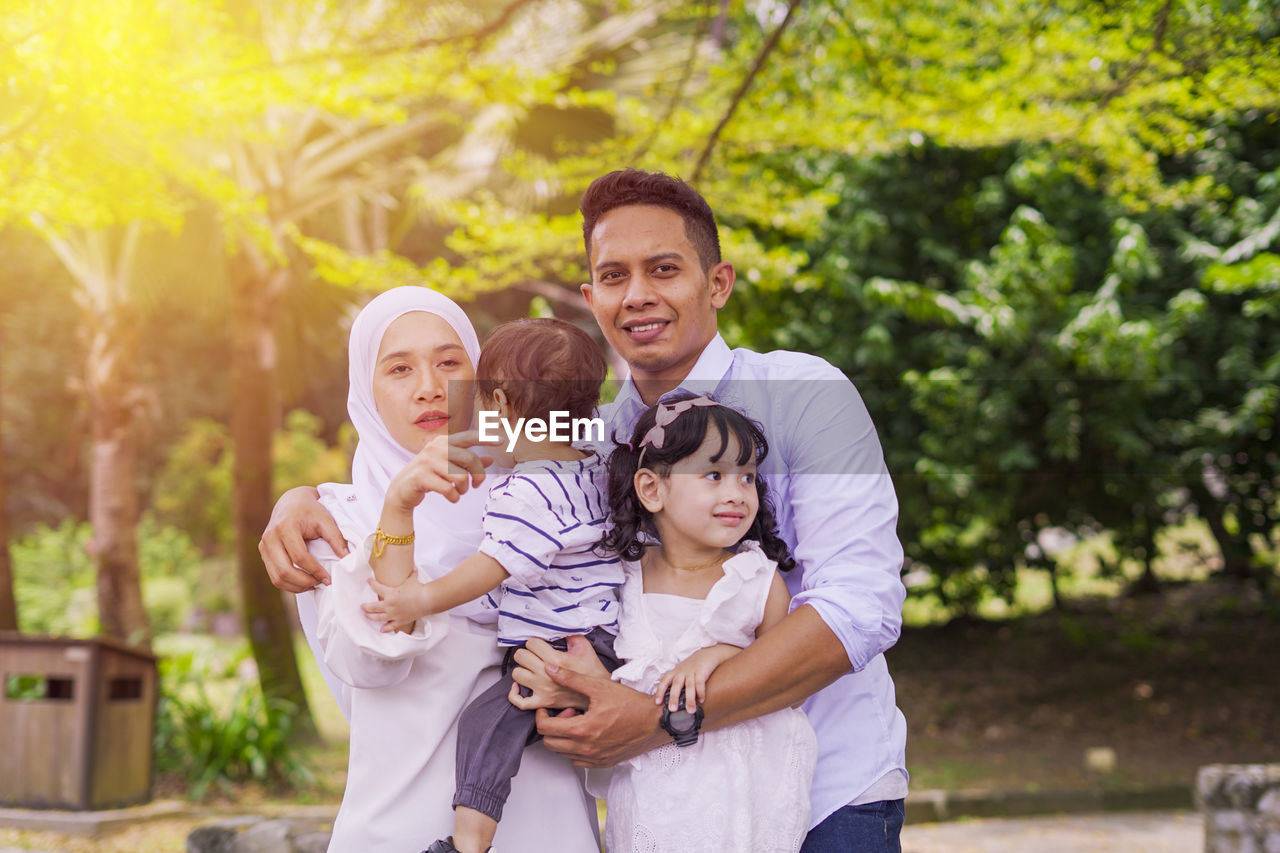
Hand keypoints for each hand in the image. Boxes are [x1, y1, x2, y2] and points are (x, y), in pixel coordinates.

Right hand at [258, 486, 345, 592]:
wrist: (291, 502)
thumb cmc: (310, 510)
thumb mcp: (325, 520)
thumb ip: (336, 538)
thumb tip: (346, 558)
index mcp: (285, 527)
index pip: (299, 556)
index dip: (314, 571)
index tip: (328, 578)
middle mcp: (270, 537)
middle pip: (284, 571)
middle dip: (304, 582)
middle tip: (320, 583)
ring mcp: (264, 546)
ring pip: (276, 578)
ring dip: (295, 587)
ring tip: (313, 584)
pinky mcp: (263, 552)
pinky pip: (274, 576)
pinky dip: (288, 584)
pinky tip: (303, 582)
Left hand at [362, 576, 430, 632]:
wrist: (426, 600)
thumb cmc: (418, 589)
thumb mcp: (412, 580)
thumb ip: (411, 574)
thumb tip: (414, 568)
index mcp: (390, 594)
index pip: (377, 588)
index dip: (371, 583)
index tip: (368, 581)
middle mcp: (389, 605)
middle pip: (373, 607)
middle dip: (366, 606)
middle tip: (362, 606)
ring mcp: (394, 614)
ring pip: (378, 617)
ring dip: (371, 616)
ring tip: (366, 615)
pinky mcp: (400, 621)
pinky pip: (390, 626)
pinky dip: (385, 628)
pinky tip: (381, 629)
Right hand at [385, 431, 494, 510]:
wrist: (402, 489)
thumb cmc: (430, 475)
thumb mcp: (448, 466)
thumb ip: (468, 462)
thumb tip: (490, 460)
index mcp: (443, 441)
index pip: (468, 437)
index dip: (486, 438)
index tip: (502, 441)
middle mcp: (435, 448)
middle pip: (470, 459)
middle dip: (478, 475)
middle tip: (476, 485)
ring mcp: (427, 461)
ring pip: (461, 477)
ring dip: (464, 489)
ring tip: (459, 492)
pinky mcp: (421, 477)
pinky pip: (448, 489)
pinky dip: (454, 497)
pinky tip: (451, 497)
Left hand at [507, 636, 599, 710]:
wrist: (597, 693)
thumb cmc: (591, 670)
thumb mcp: (584, 646)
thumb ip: (570, 634)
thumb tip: (558, 627)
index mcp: (556, 659)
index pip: (532, 643)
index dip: (535, 641)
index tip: (540, 644)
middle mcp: (546, 675)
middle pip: (521, 656)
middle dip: (527, 652)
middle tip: (535, 654)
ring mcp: (543, 690)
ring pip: (517, 674)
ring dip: (522, 669)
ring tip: (530, 667)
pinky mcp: (542, 702)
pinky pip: (520, 702)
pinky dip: (514, 694)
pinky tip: (518, 686)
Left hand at [530, 640, 665, 767]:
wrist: (655, 722)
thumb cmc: (631, 704)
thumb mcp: (599, 687)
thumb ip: (571, 679)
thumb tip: (551, 670)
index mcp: (583, 729)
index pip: (545, 728)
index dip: (541, 716)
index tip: (546, 709)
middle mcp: (586, 748)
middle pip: (550, 743)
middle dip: (552, 727)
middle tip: (566, 714)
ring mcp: (595, 758)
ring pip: (562, 753)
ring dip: (563, 738)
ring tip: (578, 722)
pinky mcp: (603, 763)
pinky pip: (578, 761)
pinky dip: (575, 749)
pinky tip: (586, 734)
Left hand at [654, 644, 740, 713]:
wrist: (706, 655)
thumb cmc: (691, 667)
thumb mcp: (681, 673)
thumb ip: (676, 685)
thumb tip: (672, 703)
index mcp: (674, 673)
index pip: (664, 682)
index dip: (660, 692)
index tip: (657, 702)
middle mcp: (681, 672)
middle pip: (676, 685)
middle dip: (674, 697)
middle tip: (672, 709)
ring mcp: (691, 671)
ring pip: (689, 686)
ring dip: (689, 699)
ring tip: (690, 711)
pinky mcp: (701, 671)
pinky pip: (700, 682)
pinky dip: (701, 692)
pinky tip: (701, 700)